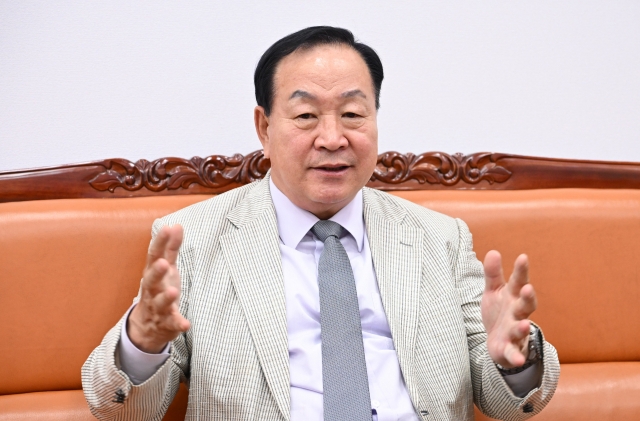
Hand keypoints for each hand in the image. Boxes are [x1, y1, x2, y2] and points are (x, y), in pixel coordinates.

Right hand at [128, 225, 190, 352]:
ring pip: (160, 302)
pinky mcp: (167, 323)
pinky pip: (172, 324)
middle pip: (151, 280)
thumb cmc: (158, 289)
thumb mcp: (166, 267)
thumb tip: (176, 225)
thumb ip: (171, 247)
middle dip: (156, 271)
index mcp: (153, 273)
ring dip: (167, 297)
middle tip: (163, 263)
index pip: (154, 255)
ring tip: (174, 291)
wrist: (147, 325)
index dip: (160, 242)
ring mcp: (158, 307)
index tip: (166, 228)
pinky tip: (186, 324)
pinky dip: (178, 324)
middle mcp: (152, 290)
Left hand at [481, 250, 536, 368]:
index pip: (518, 282)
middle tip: (527, 288)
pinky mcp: (509, 348)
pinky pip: (513, 353)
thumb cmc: (499, 312)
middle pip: (525, 305)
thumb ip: (493, 274)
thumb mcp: (493, 291)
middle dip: (528, 297)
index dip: (521, 270)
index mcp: (513, 297)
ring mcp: (515, 331)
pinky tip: (518, 360)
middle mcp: (518, 313)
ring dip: (523, 327)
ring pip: (521, 328)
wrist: (498, 341)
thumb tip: (493, 251)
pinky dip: (516, 356)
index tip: (522, 257)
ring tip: (524, 324)